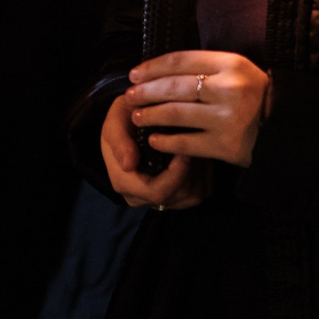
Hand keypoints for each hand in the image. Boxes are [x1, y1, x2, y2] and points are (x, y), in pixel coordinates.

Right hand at [98, 92, 213, 210]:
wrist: (131, 120)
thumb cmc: (123, 119)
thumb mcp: (114, 122)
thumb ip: (120, 142)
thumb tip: (128, 165)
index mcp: (124, 183)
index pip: (156, 192)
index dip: (176, 174)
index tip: (184, 151)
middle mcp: (141, 197)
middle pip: (178, 196)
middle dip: (191, 170)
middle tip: (194, 143)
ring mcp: (160, 199)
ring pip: (193, 196)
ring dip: (199, 170)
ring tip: (195, 146)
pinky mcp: (178, 196)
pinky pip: (201, 191)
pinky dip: (204, 173)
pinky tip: (196, 154)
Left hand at [125, 50, 272, 168]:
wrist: (288, 129)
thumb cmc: (255, 96)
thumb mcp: (237, 71)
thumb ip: (204, 67)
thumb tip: (157, 71)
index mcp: (231, 64)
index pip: (180, 61)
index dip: (151, 67)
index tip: (134, 75)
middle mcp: (230, 89)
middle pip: (174, 87)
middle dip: (145, 92)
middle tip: (129, 97)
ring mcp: (228, 118)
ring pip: (175, 114)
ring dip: (150, 115)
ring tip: (137, 117)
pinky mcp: (227, 145)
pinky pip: (186, 143)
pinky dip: (166, 141)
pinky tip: (155, 140)